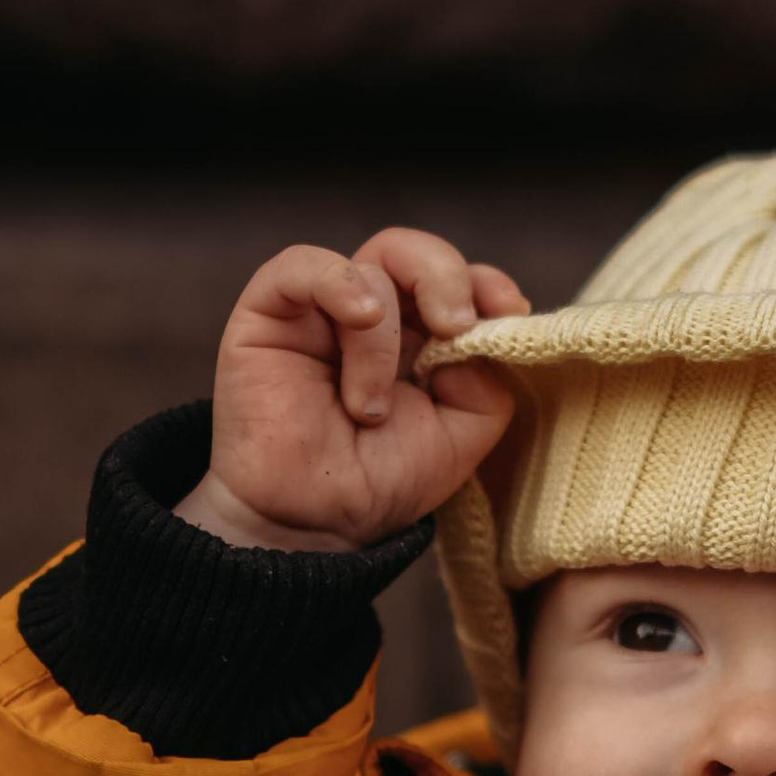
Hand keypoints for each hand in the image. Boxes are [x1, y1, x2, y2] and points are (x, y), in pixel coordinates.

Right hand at [179, 230, 528, 551]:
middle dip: (444, 278)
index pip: (454, 278)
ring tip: (368, 409)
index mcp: (416, 335)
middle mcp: (369, 314)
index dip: (484, 282)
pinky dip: (338, 281)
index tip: (507, 310)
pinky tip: (359, 316)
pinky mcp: (268, 312)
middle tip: (454, 327)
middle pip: (409, 251)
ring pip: (367, 271)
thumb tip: (483, 328)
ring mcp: (318, 310)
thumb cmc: (379, 480)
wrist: (312, 524)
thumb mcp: (462, 434)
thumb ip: (488, 379)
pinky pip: (301, 264)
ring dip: (381, 345)